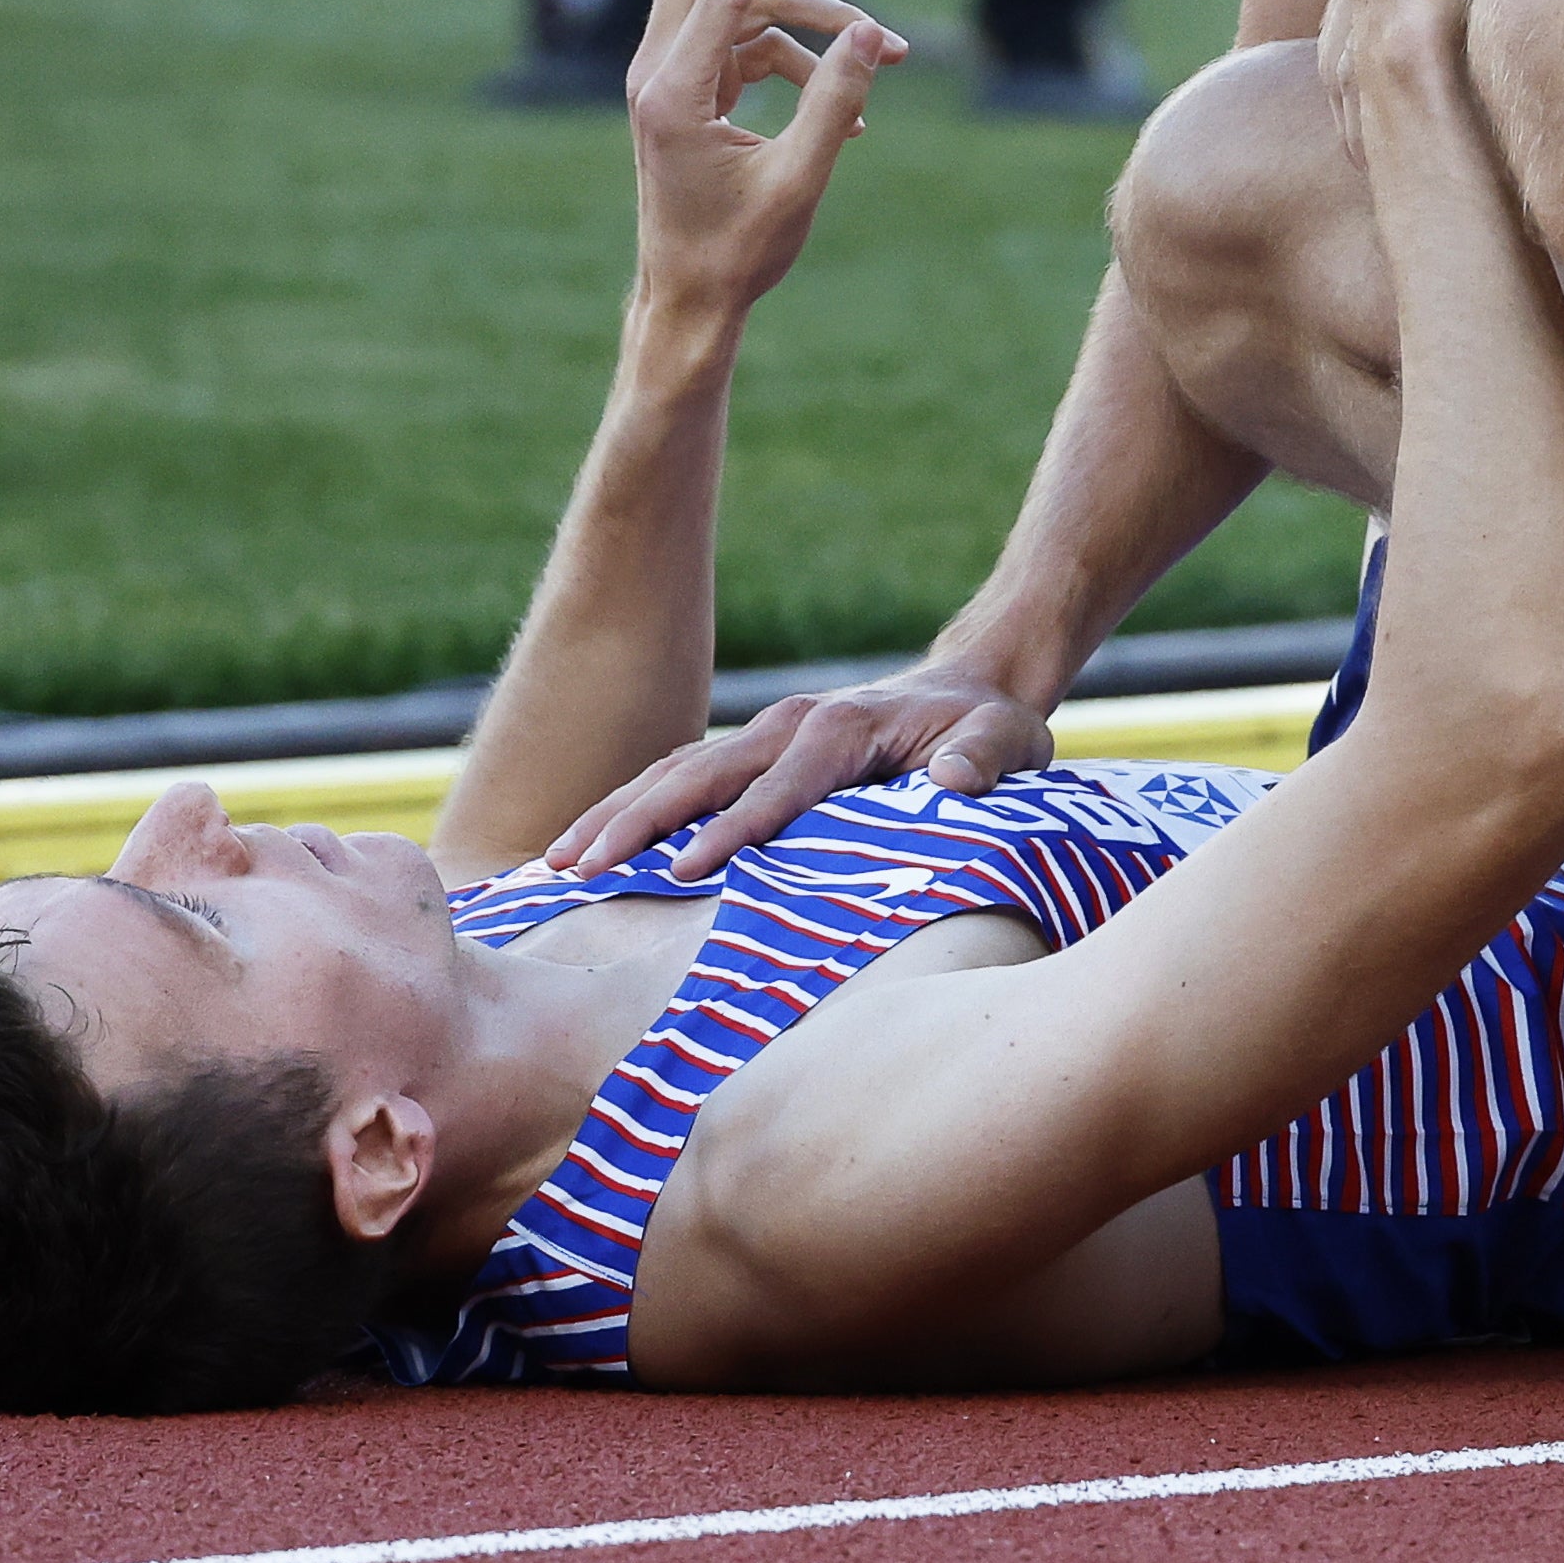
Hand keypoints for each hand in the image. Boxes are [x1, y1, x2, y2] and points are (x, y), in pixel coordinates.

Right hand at [546, 665, 1057, 878]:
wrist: (970, 691)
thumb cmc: (988, 728)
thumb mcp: (1006, 740)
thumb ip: (985, 758)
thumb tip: (954, 781)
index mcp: (840, 727)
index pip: (776, 788)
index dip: (730, 831)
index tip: (681, 872)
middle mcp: (790, 725)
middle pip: (698, 774)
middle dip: (636, 821)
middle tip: (581, 870)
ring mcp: (765, 735)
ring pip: (673, 773)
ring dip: (615, 814)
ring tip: (557, 864)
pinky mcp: (753, 753)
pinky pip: (680, 778)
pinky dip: (630, 807)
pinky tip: (588, 847)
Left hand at [629, 0, 901, 321]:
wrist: (689, 301)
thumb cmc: (739, 253)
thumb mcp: (802, 181)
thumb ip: (837, 104)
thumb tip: (869, 39)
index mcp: (670, 93)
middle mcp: (656, 71)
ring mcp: (668, 76)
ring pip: (739, 2)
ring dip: (812, 16)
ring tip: (890, 49)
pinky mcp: (688, 89)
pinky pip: (749, 42)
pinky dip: (799, 57)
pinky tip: (855, 106)